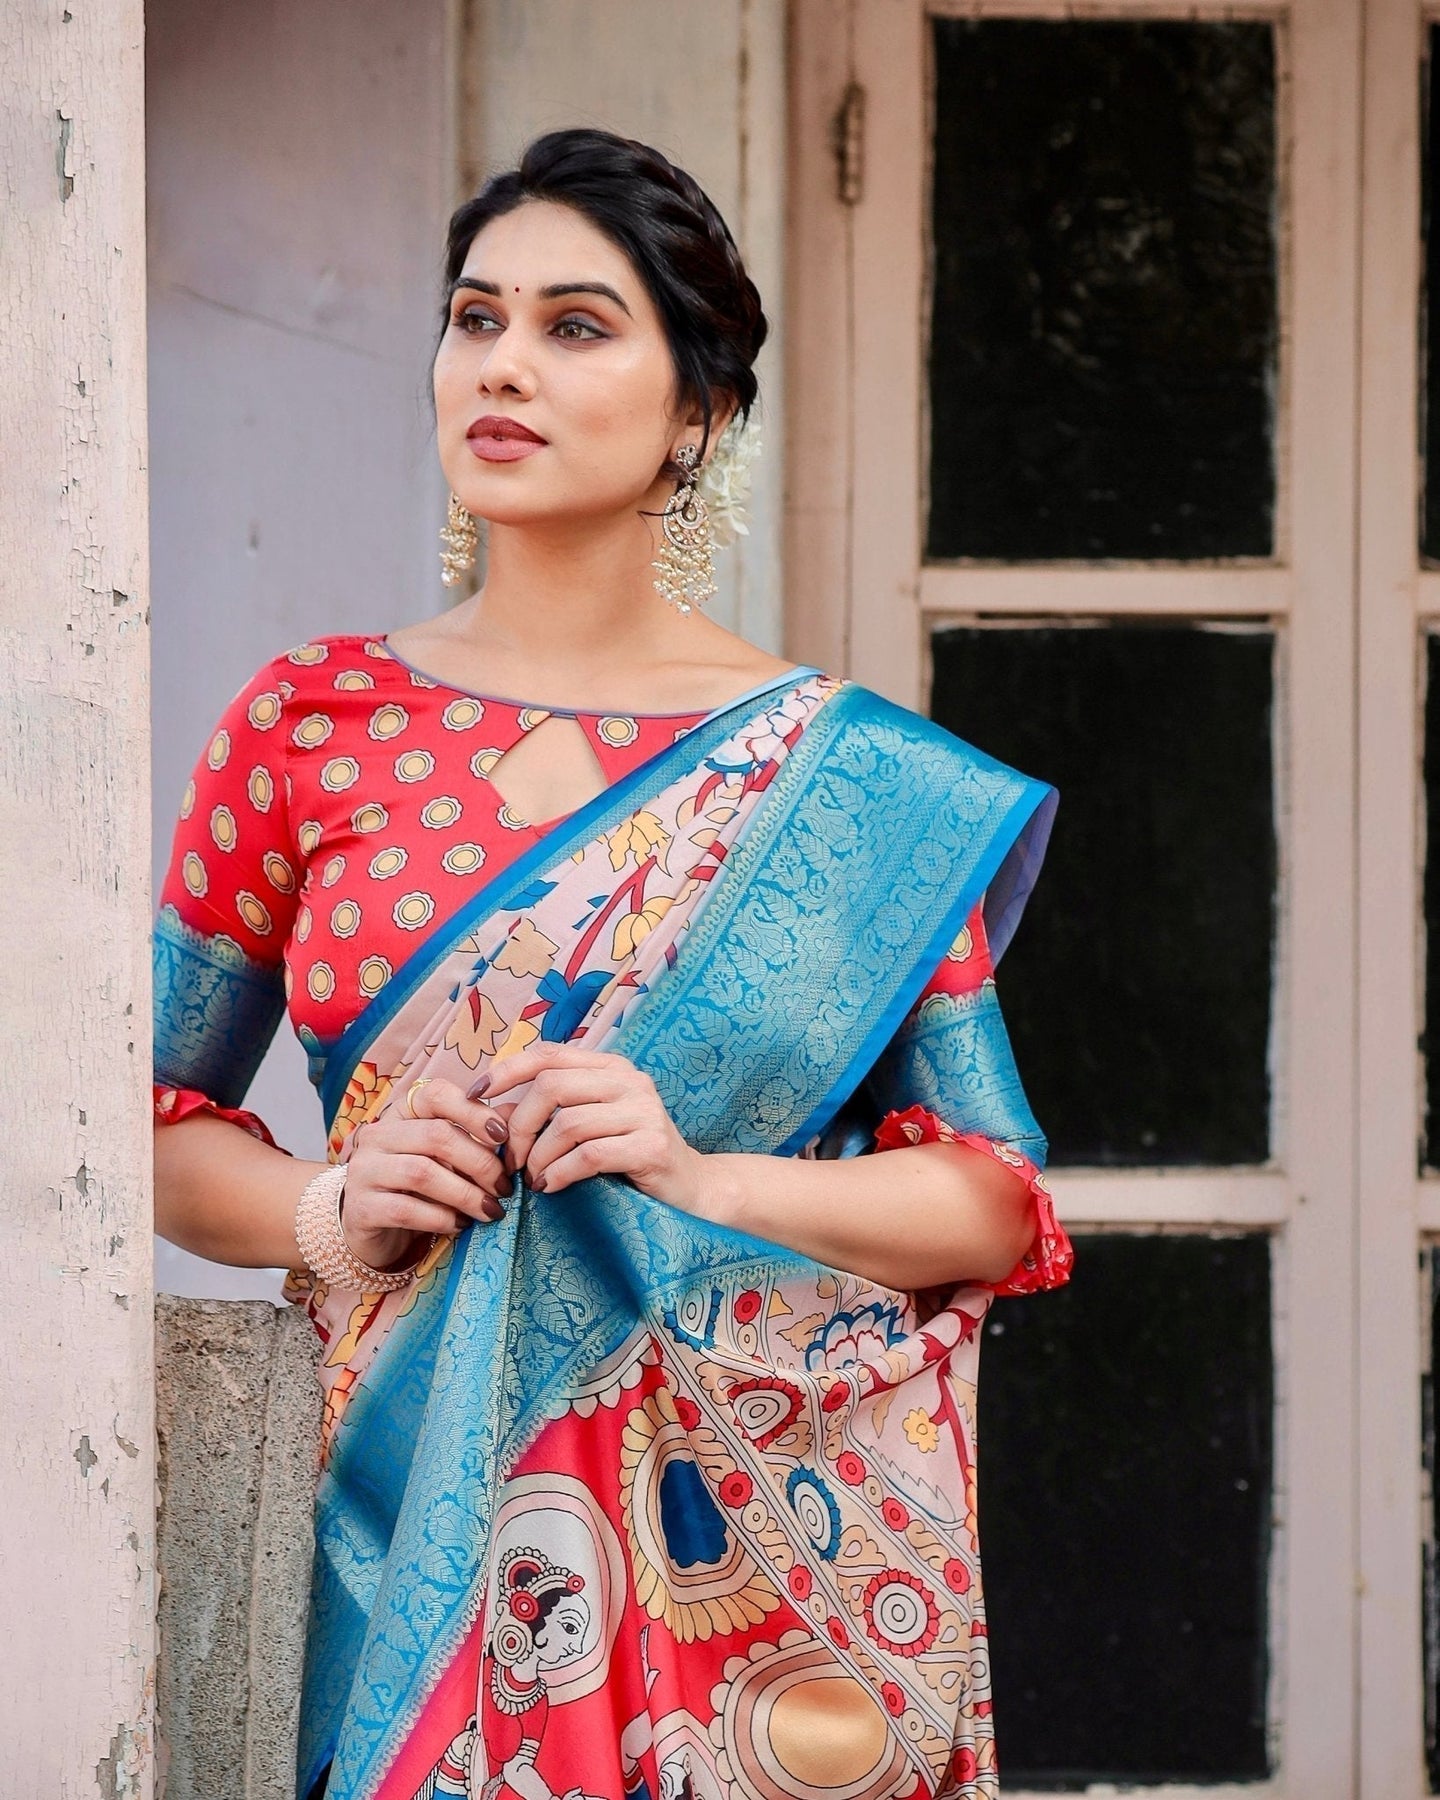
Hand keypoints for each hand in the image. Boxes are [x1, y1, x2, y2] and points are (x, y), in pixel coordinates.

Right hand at [338, 1076, 512, 1269]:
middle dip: (480, 1162)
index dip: (474, 1111)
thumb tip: (514, 1116)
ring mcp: (364, 1170)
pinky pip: (407, 1210)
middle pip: (436, 1135)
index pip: (436, 1094)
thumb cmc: (418, 1187)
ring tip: (490, 1209)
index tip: (503, 1136)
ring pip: (422, 1173)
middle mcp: (378, 1135)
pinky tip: (461, 1225)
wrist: (373, 1229)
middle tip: (504, 1187)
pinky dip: (442, 1218)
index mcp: (401, 1113)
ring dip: (465, 1194)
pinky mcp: (361, 1208)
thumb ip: (478, 1135)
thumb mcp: (448, 1157)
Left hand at [478, 1043, 710, 1211]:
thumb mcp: (589, 1127)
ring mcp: (644, 1111)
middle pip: (552, 1086)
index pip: (550, 1053)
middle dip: (519, 1126)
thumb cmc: (630, 1158)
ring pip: (568, 1123)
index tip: (476, 1094)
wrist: (691, 1190)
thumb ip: (547, 1114)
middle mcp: (630, 1081)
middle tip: (511, 1160)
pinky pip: (589, 1155)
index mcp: (611, 1067)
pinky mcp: (652, 1146)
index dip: (507, 1070)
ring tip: (534, 1180)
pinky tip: (553, 1186)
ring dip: (538, 1157)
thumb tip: (492, 1111)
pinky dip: (560, 1173)